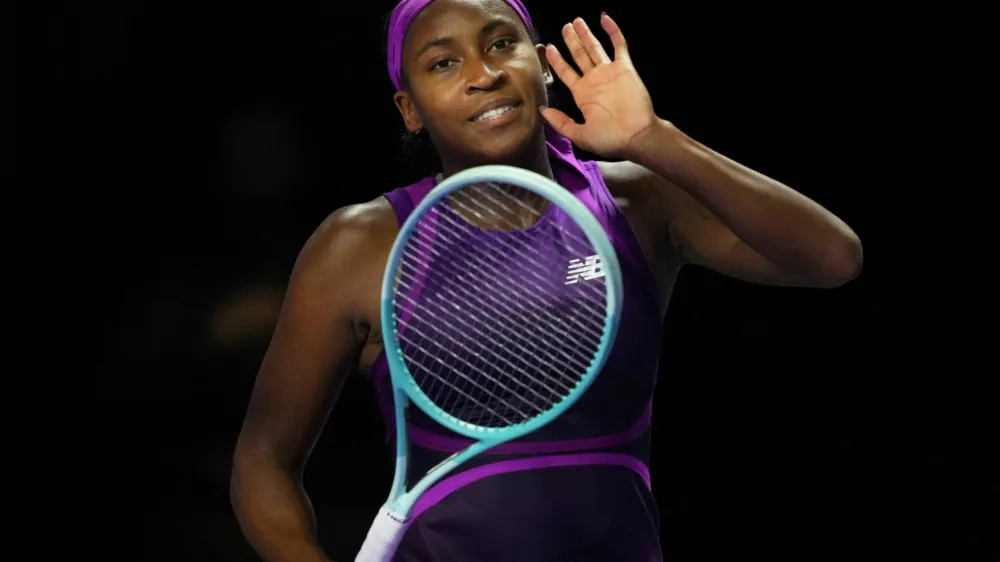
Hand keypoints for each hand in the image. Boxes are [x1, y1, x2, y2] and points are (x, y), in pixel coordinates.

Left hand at [541, 13, 658, 158]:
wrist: (636, 136)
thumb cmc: (611, 140)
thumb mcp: (579, 134)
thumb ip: (560, 122)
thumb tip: (542, 110)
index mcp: (583, 95)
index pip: (566, 72)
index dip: (557, 60)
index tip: (549, 48)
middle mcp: (594, 81)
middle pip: (579, 56)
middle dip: (571, 41)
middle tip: (565, 28)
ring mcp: (609, 73)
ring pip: (595, 47)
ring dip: (586, 34)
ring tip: (576, 21)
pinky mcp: (625, 68)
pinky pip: (619, 46)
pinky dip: (613, 31)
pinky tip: (604, 19)